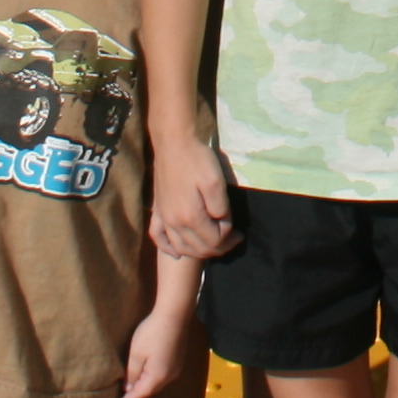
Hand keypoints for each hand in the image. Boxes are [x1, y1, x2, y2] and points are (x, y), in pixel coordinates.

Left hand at [117, 302, 196, 397]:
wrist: (174, 315)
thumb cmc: (152, 333)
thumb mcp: (136, 354)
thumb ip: (132, 373)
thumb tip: (129, 387)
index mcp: (157, 377)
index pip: (139, 395)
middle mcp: (169, 377)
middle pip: (149, 391)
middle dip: (135, 396)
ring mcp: (175, 369)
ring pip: (156, 384)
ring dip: (143, 387)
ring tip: (130, 391)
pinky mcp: (177, 361)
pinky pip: (161, 376)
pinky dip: (151, 380)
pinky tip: (144, 376)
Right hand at [151, 135, 236, 261]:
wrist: (174, 143)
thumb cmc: (198, 160)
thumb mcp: (216, 182)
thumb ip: (221, 209)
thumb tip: (223, 225)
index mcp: (191, 217)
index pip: (213, 240)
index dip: (229, 239)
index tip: (239, 232)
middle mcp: (175, 223)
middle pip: (199, 248)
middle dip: (219, 248)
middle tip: (233, 240)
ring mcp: (164, 218)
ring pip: (181, 248)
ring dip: (199, 252)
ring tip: (214, 244)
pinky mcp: (158, 211)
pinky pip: (159, 238)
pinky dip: (168, 249)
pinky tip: (177, 254)